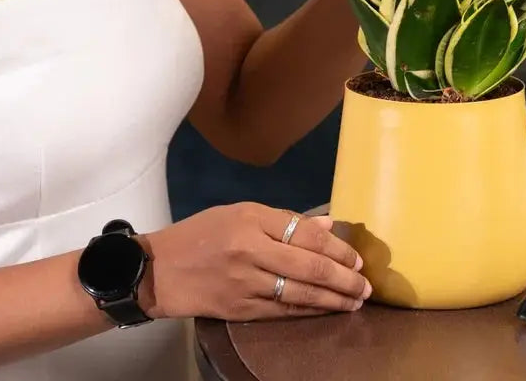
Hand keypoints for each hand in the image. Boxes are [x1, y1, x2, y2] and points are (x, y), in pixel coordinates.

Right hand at [138, 203, 369, 321]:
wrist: (160, 270)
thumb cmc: (200, 234)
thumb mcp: (237, 213)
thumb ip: (282, 220)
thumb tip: (327, 225)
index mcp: (251, 218)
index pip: (306, 231)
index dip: (336, 247)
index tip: (356, 258)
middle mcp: (251, 248)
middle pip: (309, 264)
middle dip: (344, 277)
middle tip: (366, 285)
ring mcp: (246, 281)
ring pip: (301, 293)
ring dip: (334, 299)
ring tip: (356, 302)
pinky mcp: (241, 309)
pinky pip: (284, 312)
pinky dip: (310, 313)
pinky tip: (327, 312)